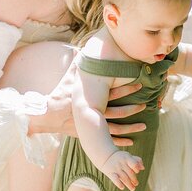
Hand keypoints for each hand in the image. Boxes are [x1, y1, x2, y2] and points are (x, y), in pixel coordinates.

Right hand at [30, 72, 146, 141]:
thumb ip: (77, 64)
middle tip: (145, 105)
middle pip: (118, 112)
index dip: (127, 89)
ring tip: (144, 126)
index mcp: (92, 98)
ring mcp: (92, 126)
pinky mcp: (90, 135)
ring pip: (116, 128)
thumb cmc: (59, 95)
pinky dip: (119, 141)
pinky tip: (131, 141)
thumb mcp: (68, 79)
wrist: (46, 115)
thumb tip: (79, 48)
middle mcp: (94, 113)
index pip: (113, 93)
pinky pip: (108, 140)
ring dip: (131, 128)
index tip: (140, 85)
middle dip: (133, 108)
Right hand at [101, 150, 143, 190]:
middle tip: (136, 184)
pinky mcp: (110, 173)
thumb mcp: (128, 156)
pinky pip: (115, 179)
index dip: (136, 169)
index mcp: (127, 158)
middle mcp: (121, 163)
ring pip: (124, 177)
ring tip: (133, 189)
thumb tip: (143, 168)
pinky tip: (122, 187)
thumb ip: (137, 161)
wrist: (105, 156)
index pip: (134, 164)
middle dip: (134, 179)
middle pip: (130, 173)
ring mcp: (116, 168)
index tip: (137, 172)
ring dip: (129, 184)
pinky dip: (118, 183)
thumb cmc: (120, 157)